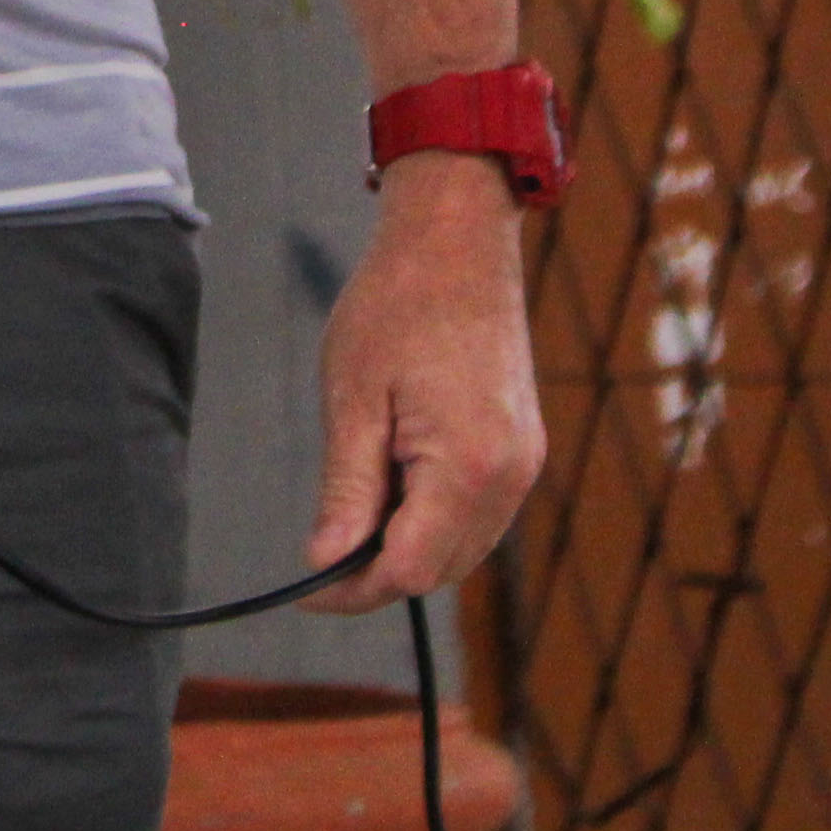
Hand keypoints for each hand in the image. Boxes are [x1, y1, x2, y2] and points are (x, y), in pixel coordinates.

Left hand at [299, 154, 545, 609]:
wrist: (456, 241)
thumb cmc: (396, 305)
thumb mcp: (352, 399)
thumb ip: (347, 490)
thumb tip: (327, 561)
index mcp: (469, 468)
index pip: (411, 570)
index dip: (355, 589)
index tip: (306, 588)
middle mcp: (511, 478)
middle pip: (441, 569)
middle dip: (380, 572)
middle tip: (321, 550)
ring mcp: (524, 464)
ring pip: (463, 547)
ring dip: (408, 545)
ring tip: (356, 502)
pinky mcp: (523, 448)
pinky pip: (478, 513)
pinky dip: (433, 517)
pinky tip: (393, 480)